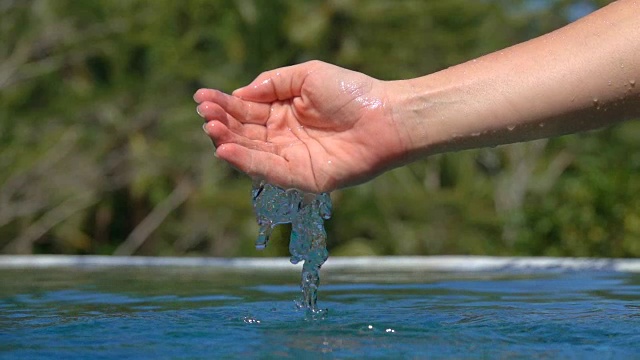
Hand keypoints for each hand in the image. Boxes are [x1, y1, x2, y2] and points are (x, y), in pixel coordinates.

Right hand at [194, 60, 406, 192]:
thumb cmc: (350, 92)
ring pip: (252, 152)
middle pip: (245, 133)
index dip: (224, 105)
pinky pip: (269, 171)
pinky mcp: (301, 177)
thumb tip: (240, 94)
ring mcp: (291, 158)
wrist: (383, 117)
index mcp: (283, 112)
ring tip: (211, 129)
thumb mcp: (306, 76)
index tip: (201, 98)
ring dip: (229, 142)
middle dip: (222, 123)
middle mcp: (284, 136)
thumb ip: (272, 83)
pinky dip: (246, 162)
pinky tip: (226, 150)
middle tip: (205, 114)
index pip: (246, 110)